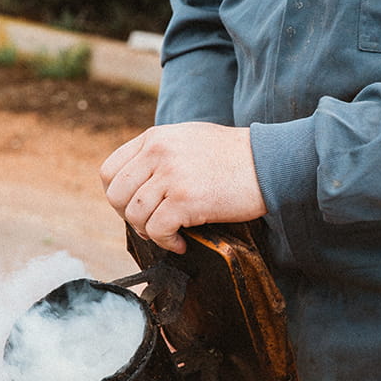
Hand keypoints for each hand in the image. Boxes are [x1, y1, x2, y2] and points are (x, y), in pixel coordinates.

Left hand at [99, 122, 265, 253]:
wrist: (269, 162)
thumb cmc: (234, 156)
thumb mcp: (188, 139)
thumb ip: (159, 154)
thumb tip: (137, 184)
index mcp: (155, 138)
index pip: (110, 171)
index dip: (118, 196)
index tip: (136, 206)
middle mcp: (158, 152)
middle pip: (116, 196)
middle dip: (130, 217)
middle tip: (153, 224)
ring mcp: (171, 175)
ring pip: (134, 215)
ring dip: (150, 232)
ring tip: (171, 233)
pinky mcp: (186, 199)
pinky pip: (157, 230)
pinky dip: (167, 243)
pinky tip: (183, 242)